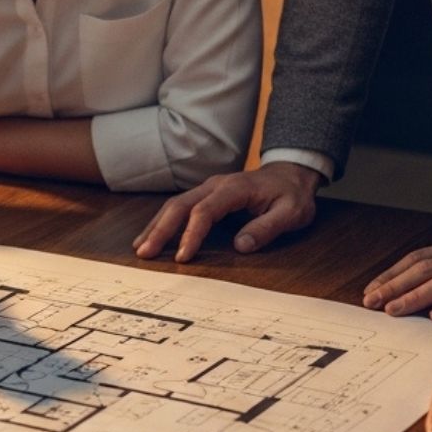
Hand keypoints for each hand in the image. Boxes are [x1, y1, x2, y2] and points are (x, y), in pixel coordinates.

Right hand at [133, 162, 319, 262]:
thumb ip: (267, 228)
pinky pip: (179, 206)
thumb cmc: (291, 195)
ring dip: (156, 225)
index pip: (205, 211)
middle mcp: (215, 185)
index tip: (181, 258)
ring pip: (175, 204)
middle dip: (160, 229)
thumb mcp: (291, 213)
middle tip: (144, 252)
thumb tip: (241, 246)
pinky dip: (163, 221)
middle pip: (180, 205)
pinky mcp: (206, 195)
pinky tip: (152, 235)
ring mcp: (208, 188)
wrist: (291, 173)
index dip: (191, 234)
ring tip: (140, 247)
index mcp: (235, 189)